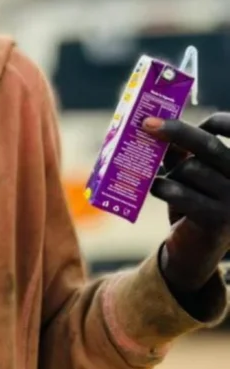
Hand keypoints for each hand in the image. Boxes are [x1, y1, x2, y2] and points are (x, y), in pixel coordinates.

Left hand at [145, 113, 229, 292]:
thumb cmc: (192, 202)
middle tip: (147, 124)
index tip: (199, 115)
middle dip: (177, 131)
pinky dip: (162, 186)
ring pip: (191, 169)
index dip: (222, 122)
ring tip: (161, 181)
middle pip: (210, 146)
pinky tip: (153, 186)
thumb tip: (158, 123)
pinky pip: (182, 193)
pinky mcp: (216, 221)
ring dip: (170, 172)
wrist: (194, 252)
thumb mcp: (189, 173)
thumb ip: (180, 150)